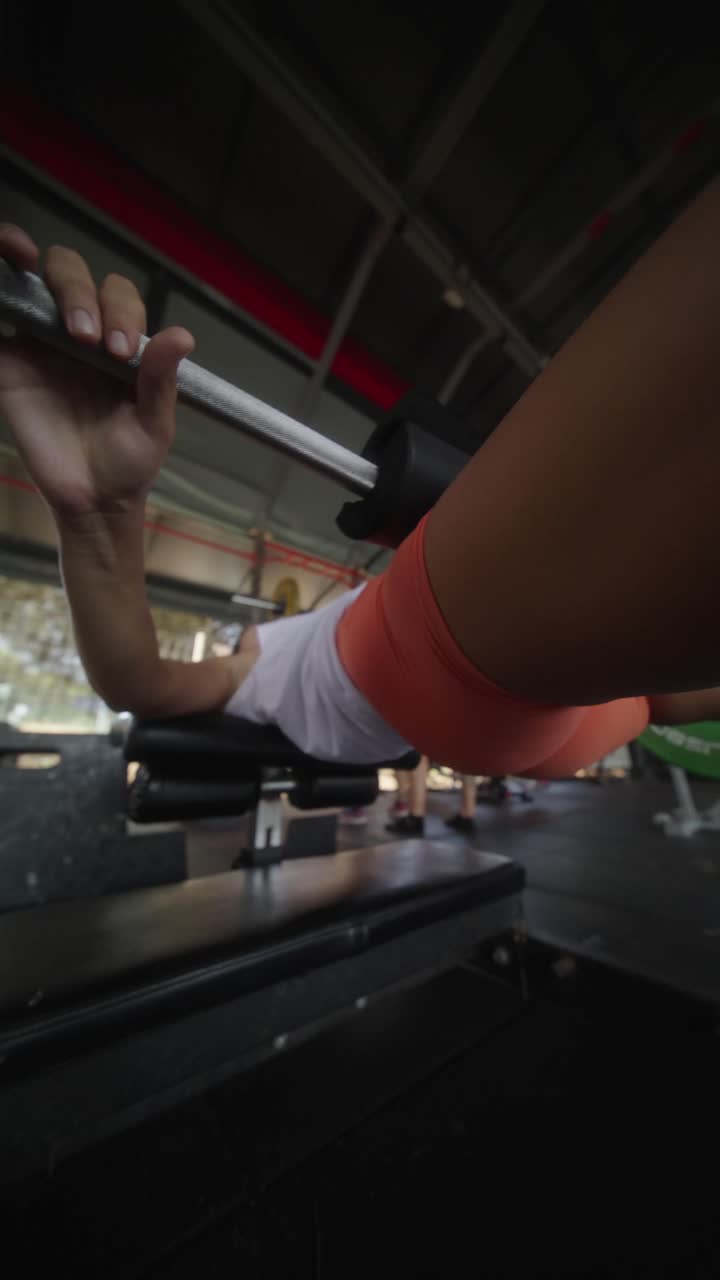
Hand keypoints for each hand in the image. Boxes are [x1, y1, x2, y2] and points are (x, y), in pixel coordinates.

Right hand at [0, 223, 193, 517]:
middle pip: (71, 273)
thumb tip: (181, 336)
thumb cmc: (130, 460)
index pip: (116, 294)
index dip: (119, 311)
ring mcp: (41, 343)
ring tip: (61, 314)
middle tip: (87, 340)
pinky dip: (0, 289)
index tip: (121, 353)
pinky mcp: (9, 363)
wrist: (93, 500)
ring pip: (35, 282)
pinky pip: (0, 313)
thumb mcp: (154, 422)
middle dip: (80, 293)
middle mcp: (78, 330)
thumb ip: (161, 378)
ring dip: (45, 280)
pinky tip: (9, 279)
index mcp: (118, 337)